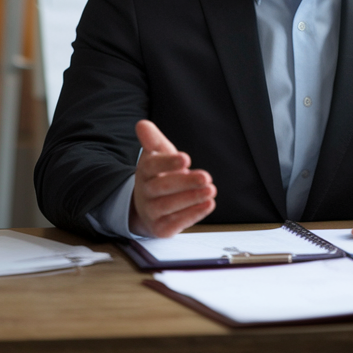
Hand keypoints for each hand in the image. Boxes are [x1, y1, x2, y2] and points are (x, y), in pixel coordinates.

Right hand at [128, 120, 216, 237]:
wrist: (148, 207)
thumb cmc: (159, 176)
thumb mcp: (157, 155)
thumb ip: (153, 140)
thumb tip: (142, 124)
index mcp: (144, 171)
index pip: (152, 166)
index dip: (168, 162)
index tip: (186, 158)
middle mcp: (145, 192)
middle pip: (162, 187)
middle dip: (185, 182)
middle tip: (206, 177)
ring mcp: (151, 211)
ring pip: (168, 206)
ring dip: (191, 199)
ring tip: (210, 191)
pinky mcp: (161, 228)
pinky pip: (175, 224)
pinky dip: (192, 215)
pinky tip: (208, 205)